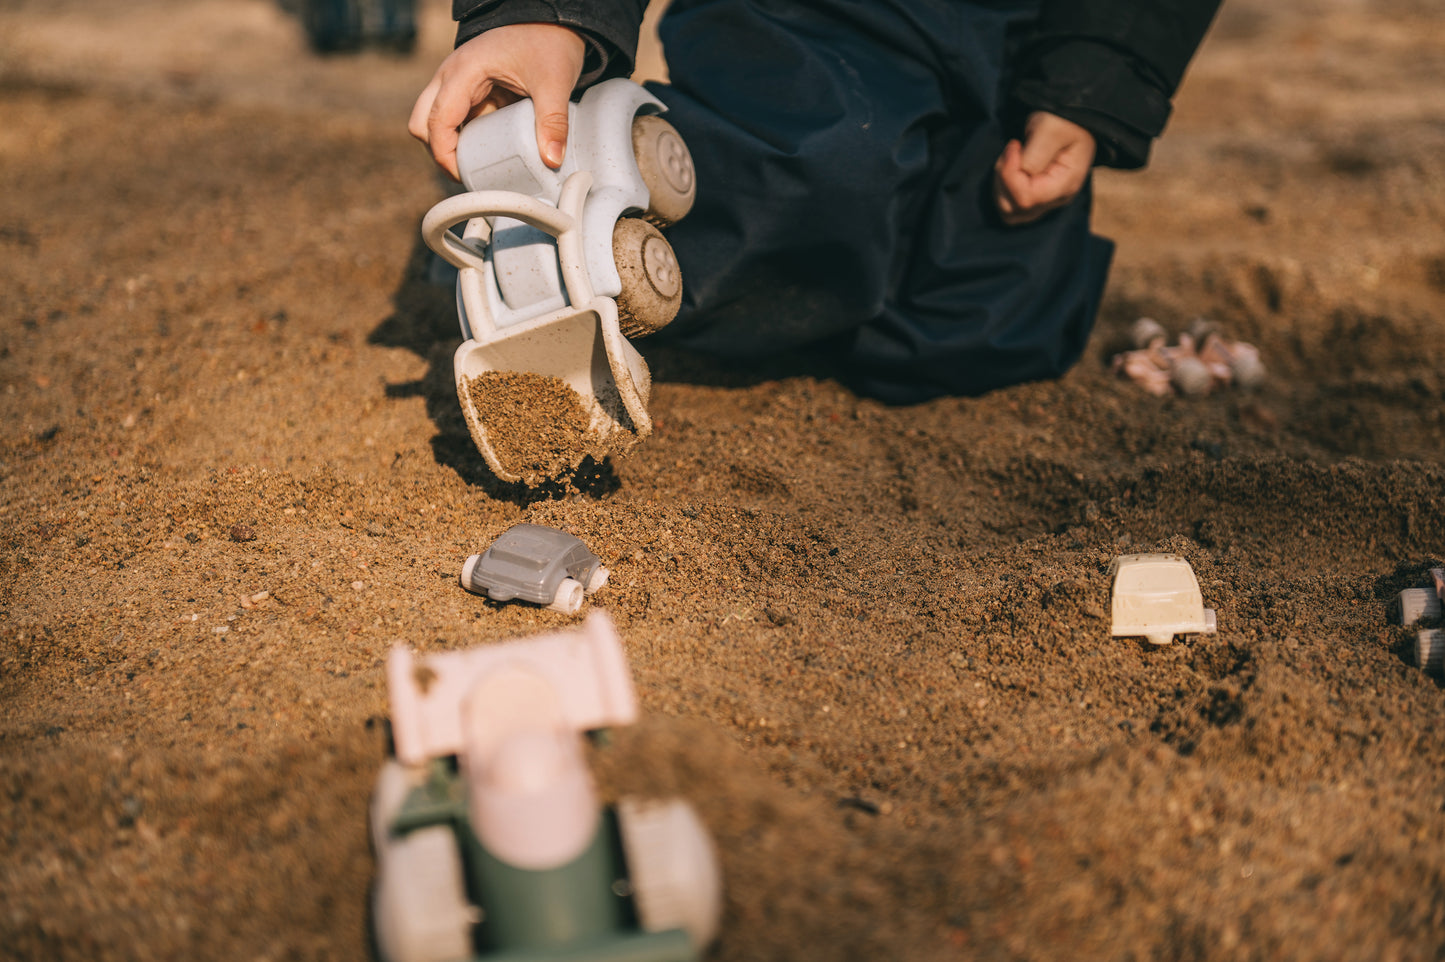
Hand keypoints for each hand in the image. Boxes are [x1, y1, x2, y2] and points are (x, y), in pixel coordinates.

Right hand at [409, 23, 586, 179]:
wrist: (548, 19)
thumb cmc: (547, 41)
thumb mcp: (555, 81)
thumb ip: (554, 121)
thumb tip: (552, 160)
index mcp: (464, 71)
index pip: (437, 121)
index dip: (444, 155)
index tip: (464, 177)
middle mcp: (451, 76)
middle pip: (422, 123)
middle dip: (439, 152)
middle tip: (468, 174)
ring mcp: (456, 82)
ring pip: (433, 122)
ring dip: (450, 145)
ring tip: (480, 166)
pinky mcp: (467, 90)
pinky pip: (453, 119)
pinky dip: (463, 137)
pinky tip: (487, 152)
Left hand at [993, 112, 1096, 225]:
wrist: (1071, 118)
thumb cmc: (1063, 120)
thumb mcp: (1050, 129)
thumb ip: (1035, 154)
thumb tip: (1020, 173)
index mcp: (1065, 185)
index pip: (1025, 198)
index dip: (1010, 174)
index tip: (1014, 145)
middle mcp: (1056, 200)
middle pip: (1014, 209)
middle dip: (1003, 179)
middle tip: (1012, 151)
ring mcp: (1046, 202)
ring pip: (1008, 212)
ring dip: (1001, 184)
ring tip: (1012, 158)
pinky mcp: (1035, 199)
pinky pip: (1009, 207)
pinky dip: (1003, 188)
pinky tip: (1011, 167)